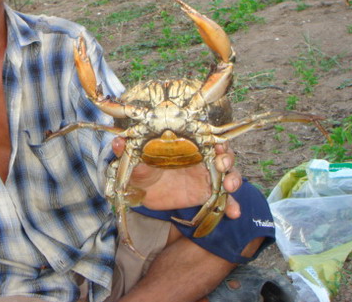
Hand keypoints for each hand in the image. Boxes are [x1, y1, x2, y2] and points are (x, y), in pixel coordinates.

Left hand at [111, 138, 241, 218]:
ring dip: (234, 178)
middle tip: (223, 165)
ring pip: (229, 174)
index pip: (205, 136)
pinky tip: (233, 214)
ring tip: (230, 187)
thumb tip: (118, 142)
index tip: (218, 144)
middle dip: (227, 157)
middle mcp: (200, 157)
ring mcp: (206, 176)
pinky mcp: (208, 194)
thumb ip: (129, 153)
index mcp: (185, 145)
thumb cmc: (142, 171)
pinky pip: (225, 199)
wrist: (145, 194)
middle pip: (222, 152)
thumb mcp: (134, 164)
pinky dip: (231, 206)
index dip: (215, 138)